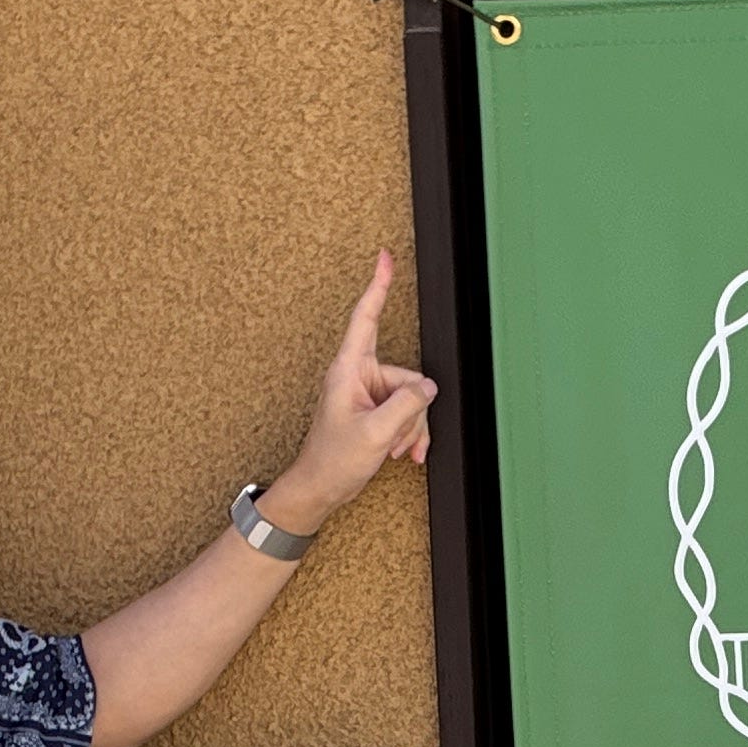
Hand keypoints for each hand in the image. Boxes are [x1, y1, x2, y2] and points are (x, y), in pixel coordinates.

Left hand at [259, 253, 434, 532]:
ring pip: (409, 400)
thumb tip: (427, 387)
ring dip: (410, 428)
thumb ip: (407, 405)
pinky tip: (404, 453)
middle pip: (405, 377)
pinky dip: (408, 434)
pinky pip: (404, 414)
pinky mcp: (373, 412)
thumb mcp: (376, 433)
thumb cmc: (332, 461)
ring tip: (394, 449)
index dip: (378, 286)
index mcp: (349, 370)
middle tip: (396, 439)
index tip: (385, 258)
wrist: (319, 489)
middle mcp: (358, 377)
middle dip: (412, 412)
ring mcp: (366, 395)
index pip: (367, 317)